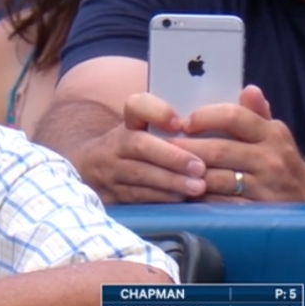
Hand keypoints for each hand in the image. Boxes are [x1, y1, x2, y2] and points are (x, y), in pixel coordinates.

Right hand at [79, 93, 206, 203]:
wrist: (90, 171)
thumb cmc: (134, 149)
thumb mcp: (144, 131)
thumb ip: (172, 128)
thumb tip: (214, 122)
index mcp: (128, 124)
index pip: (137, 106)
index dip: (157, 112)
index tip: (179, 123)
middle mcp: (115, 144)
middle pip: (140, 145)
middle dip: (171, 157)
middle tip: (199, 167)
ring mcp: (110, 170)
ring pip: (139, 174)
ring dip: (170, 181)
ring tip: (197, 187)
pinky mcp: (110, 194)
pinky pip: (136, 196)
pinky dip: (160, 197)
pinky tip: (180, 199)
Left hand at [173, 86, 304, 201]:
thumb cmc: (277, 156)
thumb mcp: (272, 131)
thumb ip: (255, 111)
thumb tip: (249, 89)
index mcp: (271, 133)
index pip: (234, 117)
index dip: (205, 117)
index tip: (183, 123)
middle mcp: (270, 159)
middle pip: (218, 150)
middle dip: (185, 149)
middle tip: (158, 147)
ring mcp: (264, 187)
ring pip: (215, 179)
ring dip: (186, 175)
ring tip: (164, 169)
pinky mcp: (257, 211)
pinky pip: (220, 204)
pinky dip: (199, 198)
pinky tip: (182, 191)